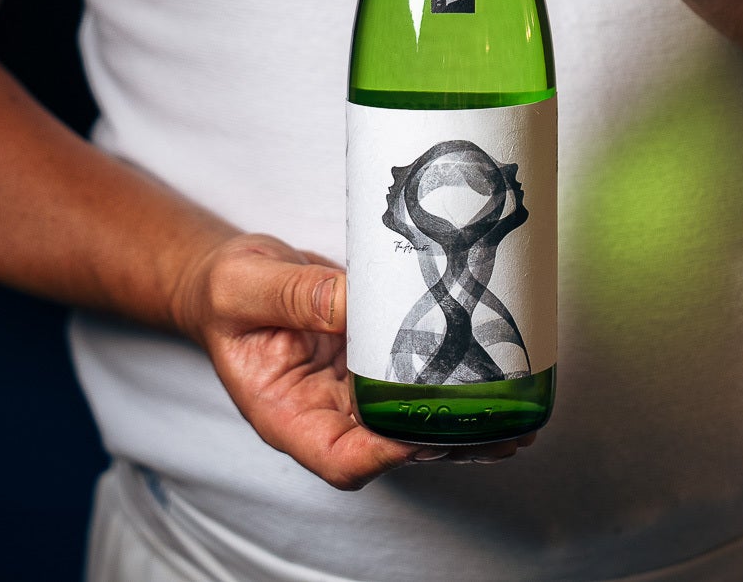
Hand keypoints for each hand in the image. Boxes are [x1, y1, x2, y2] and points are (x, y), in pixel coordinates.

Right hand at [177, 234, 534, 489]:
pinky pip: (413, 382)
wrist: (231, 283)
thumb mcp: (246, 287)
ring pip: (410, 422)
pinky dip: (451, 383)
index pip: (341, 458)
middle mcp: (325, 414)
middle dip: (446, 443)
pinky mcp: (371, 365)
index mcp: (286, 415)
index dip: (388, 454)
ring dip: (462, 424)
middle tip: (502, 429)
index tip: (427, 433)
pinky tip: (492, 376)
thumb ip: (297, 295)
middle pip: (390, 448)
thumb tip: (357, 300)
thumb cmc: (226, 294)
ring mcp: (351, 394)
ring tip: (516, 416)